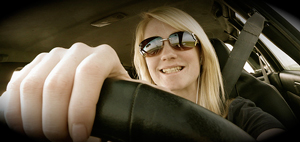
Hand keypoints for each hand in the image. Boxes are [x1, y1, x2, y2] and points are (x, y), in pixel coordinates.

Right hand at [0, 43, 130, 140]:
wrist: (100, 89)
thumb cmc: (111, 100)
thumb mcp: (120, 103)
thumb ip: (117, 113)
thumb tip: (105, 137)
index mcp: (103, 56)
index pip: (88, 73)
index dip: (81, 108)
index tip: (80, 135)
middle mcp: (78, 51)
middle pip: (57, 84)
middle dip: (54, 122)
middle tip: (61, 139)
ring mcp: (53, 57)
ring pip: (31, 86)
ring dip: (33, 120)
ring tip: (46, 136)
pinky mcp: (34, 66)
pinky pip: (15, 87)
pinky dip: (15, 111)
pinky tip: (27, 127)